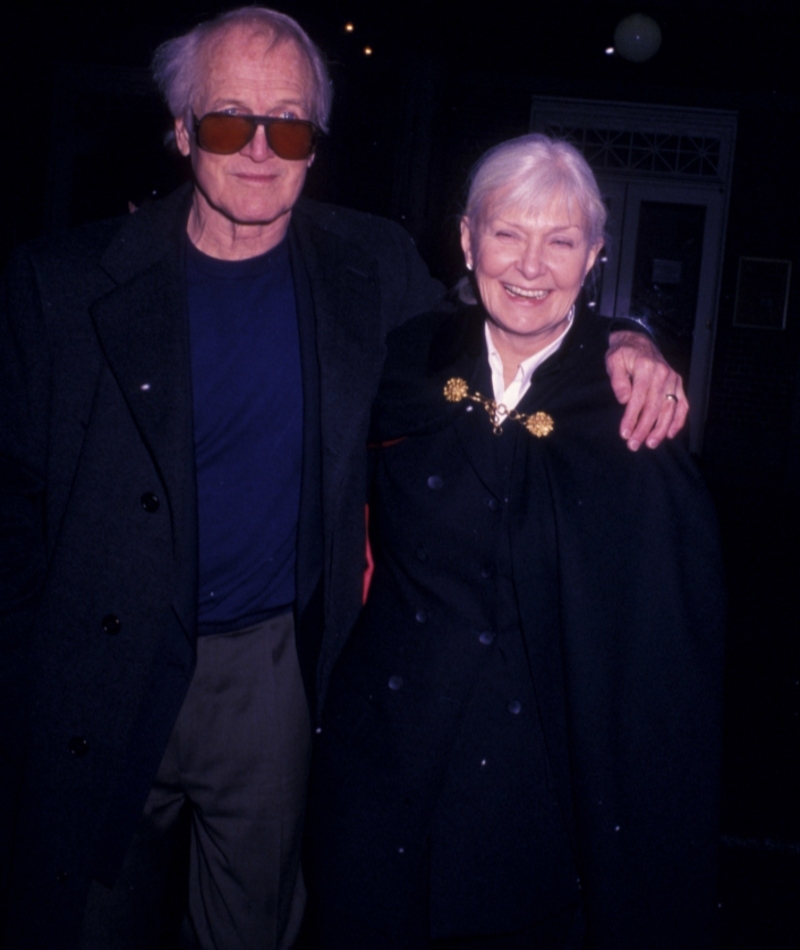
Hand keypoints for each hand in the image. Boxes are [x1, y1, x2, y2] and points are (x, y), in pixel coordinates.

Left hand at [606, 331, 688, 450]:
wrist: (638, 341)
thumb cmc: (623, 354)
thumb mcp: (614, 361)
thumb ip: (618, 380)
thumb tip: (624, 400)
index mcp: (647, 368)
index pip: (639, 398)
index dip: (631, 418)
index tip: (624, 434)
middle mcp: (664, 375)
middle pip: (655, 407)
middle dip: (644, 429)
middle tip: (633, 445)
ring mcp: (673, 380)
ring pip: (670, 409)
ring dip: (661, 429)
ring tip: (650, 444)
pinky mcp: (678, 384)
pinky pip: (683, 405)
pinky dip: (678, 421)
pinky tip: (670, 434)